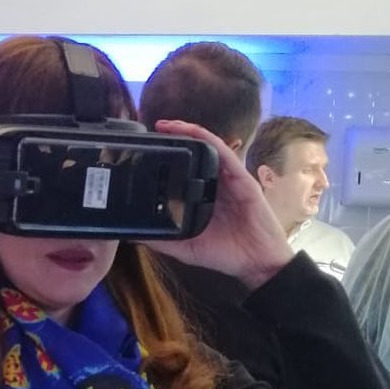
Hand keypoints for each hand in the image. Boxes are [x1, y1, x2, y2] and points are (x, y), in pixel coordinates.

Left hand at [145, 120, 294, 289]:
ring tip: (167, 125)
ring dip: (189, 132)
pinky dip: (209, 140)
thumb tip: (134, 236)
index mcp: (203, 195)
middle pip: (196, 153)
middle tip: (154, 129)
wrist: (256, 263)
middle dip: (176, 137)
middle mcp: (216, 183)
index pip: (185, 169)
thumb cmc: (225, 253)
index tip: (147, 148)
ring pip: (208, 147)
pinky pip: (224, 154)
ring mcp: (230, 179)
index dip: (169, 156)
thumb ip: (162, 239)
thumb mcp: (185, 247)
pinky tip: (193, 132)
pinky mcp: (242, 179)